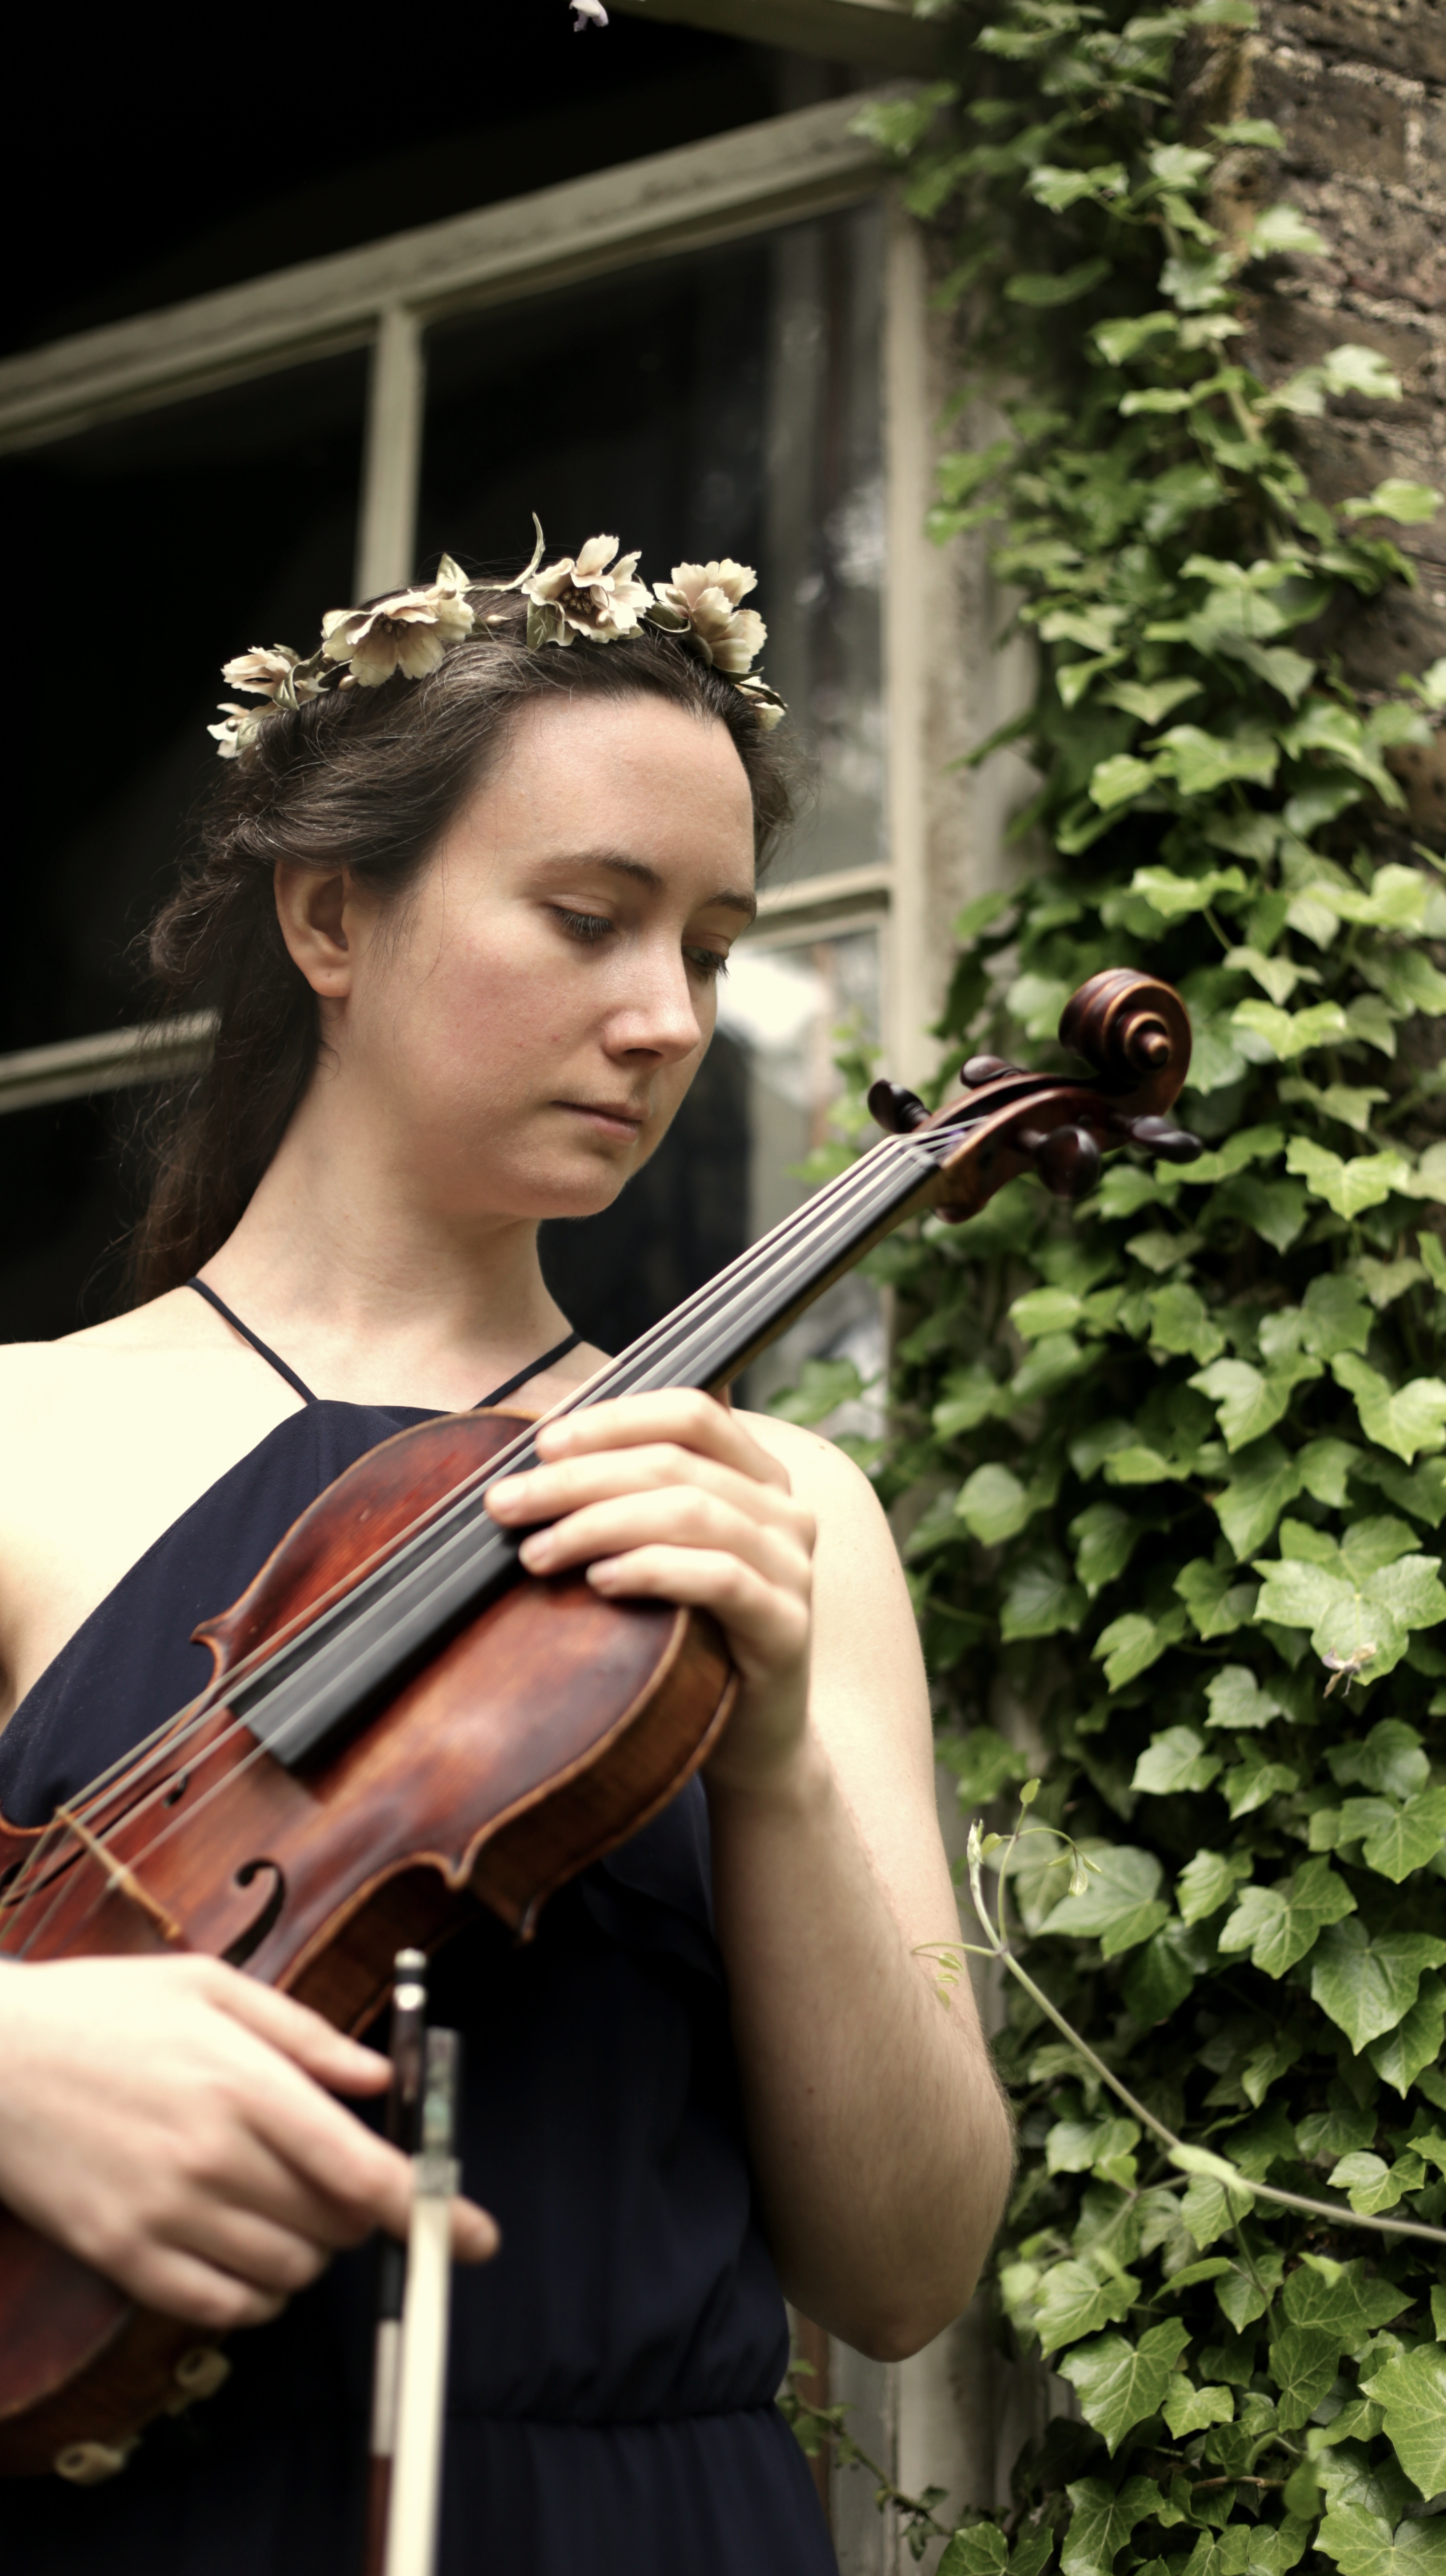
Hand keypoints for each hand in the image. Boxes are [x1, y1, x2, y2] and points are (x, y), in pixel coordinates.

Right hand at [0, 1955, 495, 2329]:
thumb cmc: (105, 2010)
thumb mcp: (211, 1988)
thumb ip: (304, 2035)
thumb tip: (381, 2077)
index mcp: (244, 2084)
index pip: (362, 2172)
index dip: (432, 2211)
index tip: (477, 2236)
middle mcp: (211, 2158)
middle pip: (334, 2228)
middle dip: (357, 2214)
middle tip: (331, 2176)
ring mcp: (163, 2214)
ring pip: (286, 2275)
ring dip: (306, 2252)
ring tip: (275, 2201)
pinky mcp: (121, 2256)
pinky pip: (220, 2309)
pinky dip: (252, 2295)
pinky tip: (241, 2249)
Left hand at [485, 1391, 815, 1790]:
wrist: (753, 1737)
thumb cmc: (693, 1634)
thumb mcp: (665, 1552)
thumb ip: (633, 1496)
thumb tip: (547, 1452)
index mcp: (758, 1476)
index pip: (692, 1413)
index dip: (614, 1419)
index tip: (542, 1443)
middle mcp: (784, 1511)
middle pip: (674, 1463)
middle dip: (578, 1478)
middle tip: (507, 1503)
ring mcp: (791, 1567)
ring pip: (690, 1513)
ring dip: (599, 1524)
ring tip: (537, 1552)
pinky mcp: (786, 1626)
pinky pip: (718, 1578)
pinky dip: (652, 1569)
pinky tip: (601, 1581)